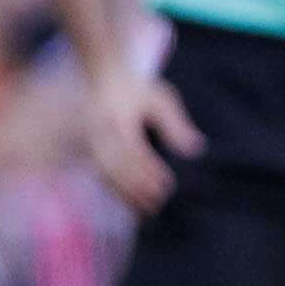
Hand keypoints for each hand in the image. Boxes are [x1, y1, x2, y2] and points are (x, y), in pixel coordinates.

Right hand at [86, 71, 202, 212]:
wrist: (103, 74)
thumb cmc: (138, 88)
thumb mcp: (162, 99)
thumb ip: (176, 124)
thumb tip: (195, 149)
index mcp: (118, 117)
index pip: (133, 150)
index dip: (148, 171)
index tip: (166, 187)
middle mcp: (101, 131)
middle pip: (115, 166)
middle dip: (135, 188)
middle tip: (157, 205)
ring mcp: (91, 139)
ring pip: (105, 172)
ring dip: (124, 194)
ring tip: (146, 211)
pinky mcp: (89, 147)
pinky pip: (99, 172)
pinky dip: (115, 189)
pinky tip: (130, 203)